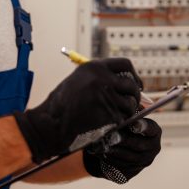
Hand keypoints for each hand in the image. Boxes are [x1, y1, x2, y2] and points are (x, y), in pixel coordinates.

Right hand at [14, 58, 141, 162]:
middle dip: (135, 95)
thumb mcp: (79, 79)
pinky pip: (123, 117)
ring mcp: (106, 95)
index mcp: (95, 67)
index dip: (134, 75)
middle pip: (131, 84)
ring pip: (130, 103)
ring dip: (128, 111)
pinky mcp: (108, 113)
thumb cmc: (62, 103)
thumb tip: (123, 80)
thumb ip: (99, 77)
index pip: (125, 64)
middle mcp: (102, 78)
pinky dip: (120, 122)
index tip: (137, 84)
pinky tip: (110, 123)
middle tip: (132, 103)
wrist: (52, 122)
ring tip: (118, 115)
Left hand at [83, 118, 161, 183]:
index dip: (142, 126)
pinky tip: (100, 151)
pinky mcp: (131, 172)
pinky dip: (109, 158)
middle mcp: (152, 148)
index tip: (132, 124)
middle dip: (124, 140)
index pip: (151, 129)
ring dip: (114, 150)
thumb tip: (126, 107)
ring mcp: (142, 162)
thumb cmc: (122, 125)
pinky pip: (120, 166)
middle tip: (112, 135)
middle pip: (138, 145)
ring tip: (103, 143)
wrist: (115, 145)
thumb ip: (130, 111)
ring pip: (128, 157)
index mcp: (154, 132)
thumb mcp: (129, 115)